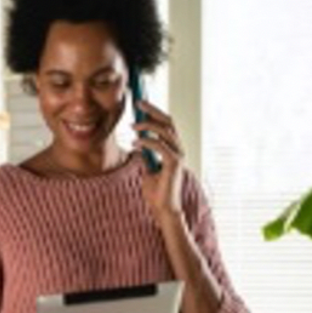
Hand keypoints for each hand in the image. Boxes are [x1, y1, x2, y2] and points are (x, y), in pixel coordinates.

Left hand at [133, 100, 185, 219]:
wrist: (162, 209)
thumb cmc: (156, 191)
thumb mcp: (147, 169)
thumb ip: (146, 155)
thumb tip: (138, 144)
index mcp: (173, 148)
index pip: (166, 124)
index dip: (155, 112)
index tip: (140, 104)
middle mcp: (178, 149)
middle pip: (168, 122)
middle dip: (153, 111)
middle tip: (138, 103)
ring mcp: (178, 156)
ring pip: (166, 131)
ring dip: (148, 126)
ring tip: (133, 126)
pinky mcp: (174, 164)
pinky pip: (161, 147)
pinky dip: (147, 142)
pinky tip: (135, 143)